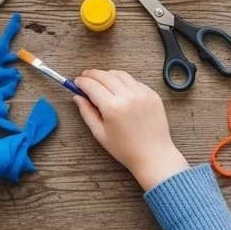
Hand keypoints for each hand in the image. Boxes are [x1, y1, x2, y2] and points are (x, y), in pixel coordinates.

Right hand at [74, 69, 188, 190]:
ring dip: (108, 74)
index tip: (77, 82)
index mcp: (113, 108)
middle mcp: (128, 97)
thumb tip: (77, 97)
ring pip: (121, 74)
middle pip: (105, 76)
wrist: (153, 155)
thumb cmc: (126, 149)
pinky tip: (119, 87)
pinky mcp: (152, 94)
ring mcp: (142, 94)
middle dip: (92, 74)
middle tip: (85, 76)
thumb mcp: (100, 134)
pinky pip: (134, 81)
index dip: (81, 82)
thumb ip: (87, 113)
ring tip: (101, 79)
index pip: (92, 86)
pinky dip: (124, 81)